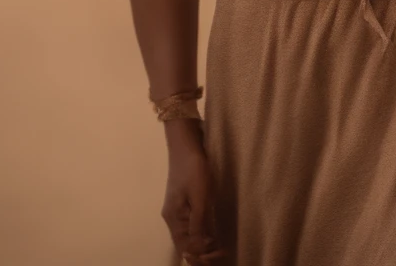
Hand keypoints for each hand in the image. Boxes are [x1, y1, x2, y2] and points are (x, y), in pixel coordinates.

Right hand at [162, 119, 227, 263]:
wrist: (186, 142)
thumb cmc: (193, 168)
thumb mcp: (199, 196)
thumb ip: (198, 222)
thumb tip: (199, 248)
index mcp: (173, 217)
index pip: (184, 247)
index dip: (200, 255)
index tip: (218, 254)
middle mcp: (174, 216)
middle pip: (186, 243)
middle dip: (202, 252)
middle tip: (222, 253)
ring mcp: (179, 207)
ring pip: (189, 234)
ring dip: (204, 243)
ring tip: (220, 247)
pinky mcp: (187, 199)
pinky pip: (193, 222)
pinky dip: (202, 231)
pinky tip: (214, 231)